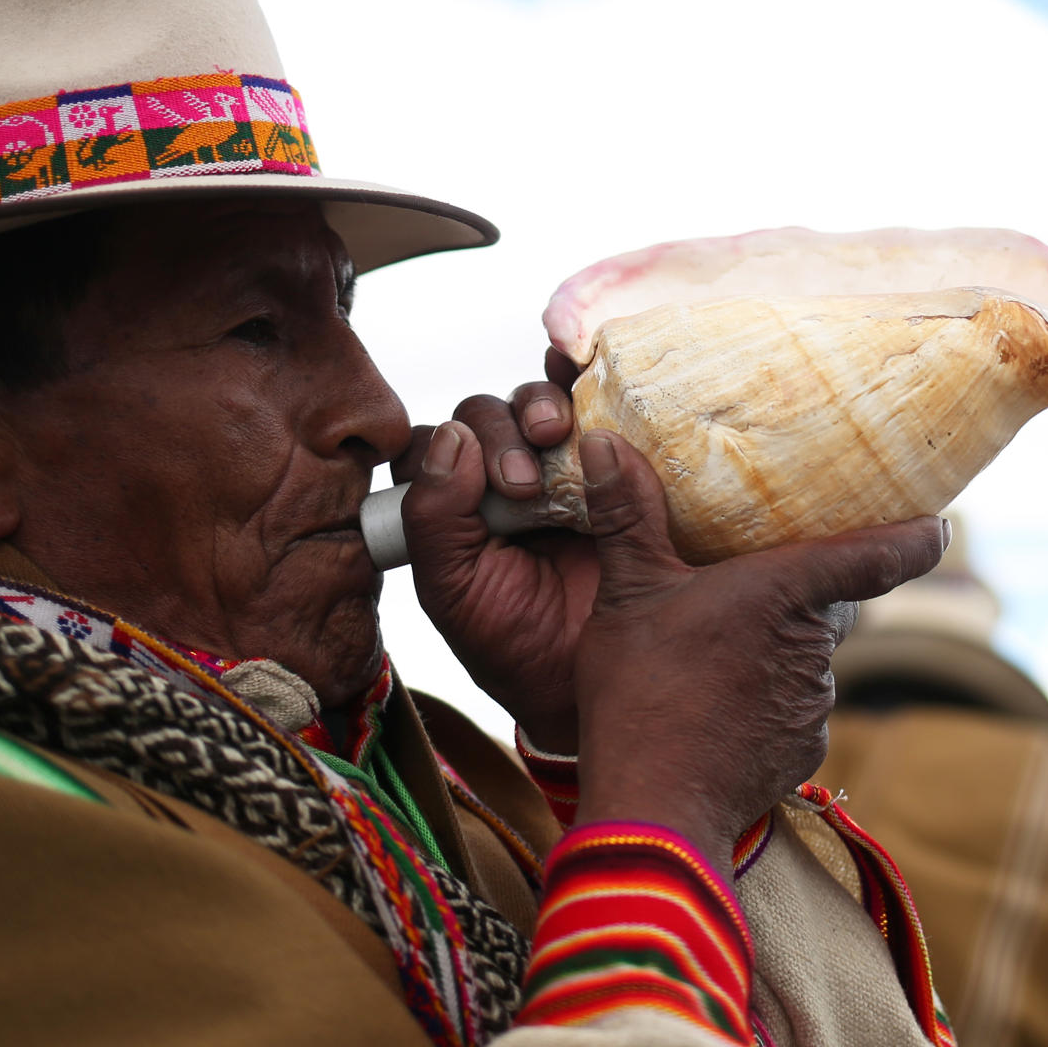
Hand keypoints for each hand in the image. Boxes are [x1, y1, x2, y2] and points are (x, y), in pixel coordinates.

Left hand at [396, 359, 592, 752]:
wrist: (600, 680)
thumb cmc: (515, 643)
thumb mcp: (453, 592)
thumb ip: (433, 521)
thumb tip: (452, 438)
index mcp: (450, 507)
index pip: (434, 446)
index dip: (449, 448)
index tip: (485, 485)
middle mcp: (498, 477)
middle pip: (483, 415)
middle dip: (499, 432)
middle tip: (523, 482)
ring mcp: (559, 465)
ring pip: (533, 401)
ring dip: (539, 404)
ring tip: (555, 435)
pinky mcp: (614, 459)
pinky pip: (593, 400)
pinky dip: (581, 371)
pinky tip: (582, 367)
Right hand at [567, 431, 945, 876]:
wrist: (656, 807)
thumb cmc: (642, 692)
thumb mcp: (627, 593)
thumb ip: (627, 513)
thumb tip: (604, 439)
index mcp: (786, 589)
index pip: (881, 554)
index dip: (917, 536)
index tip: (939, 524)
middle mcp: (816, 644)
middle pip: (834, 602)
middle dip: (808, 589)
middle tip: (762, 574)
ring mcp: (814, 701)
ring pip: (810, 655)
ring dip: (778, 647)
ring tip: (717, 650)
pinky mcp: (804, 747)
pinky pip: (794, 707)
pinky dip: (765, 700)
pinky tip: (715, 705)